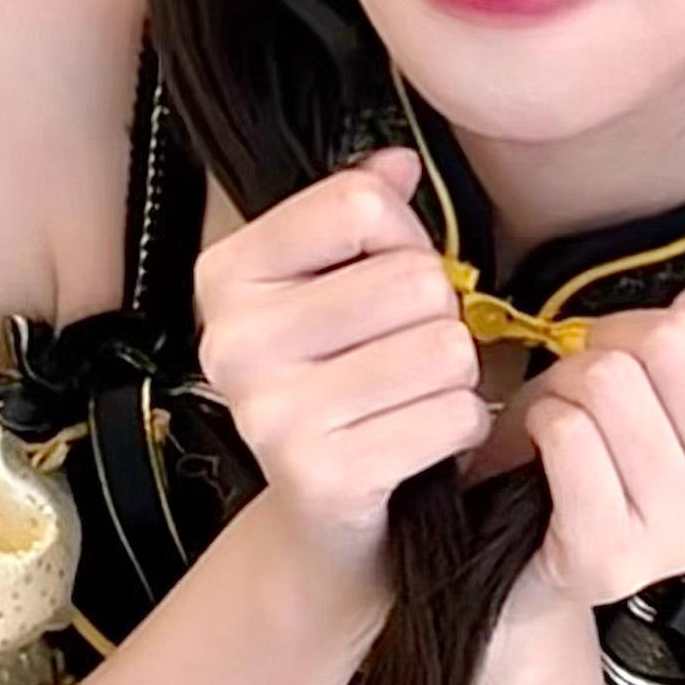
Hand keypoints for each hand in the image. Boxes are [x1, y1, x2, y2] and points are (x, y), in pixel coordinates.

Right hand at [189, 144, 488, 589]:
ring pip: (444, 347)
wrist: (325, 523)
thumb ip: (362, 213)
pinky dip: (459, 428)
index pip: (360, 203)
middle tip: (406, 355)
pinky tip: (419, 441)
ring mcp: (271, 414)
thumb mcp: (334, 286)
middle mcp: (231, 341)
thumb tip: (399, 161)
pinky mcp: (323, 476)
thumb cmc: (340, 385)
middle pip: (414, 279)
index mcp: (224, 275)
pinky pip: (453, 416)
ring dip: (454, 376)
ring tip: (412, 398)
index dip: (404, 239)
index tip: (387, 280)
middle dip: (438, 316)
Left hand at [514, 247, 684, 610]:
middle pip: (675, 342)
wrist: (540, 552)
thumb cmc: (609, 449)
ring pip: (610, 381)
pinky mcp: (613, 556)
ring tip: (571, 416)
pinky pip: (568, 433)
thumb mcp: (676, 380)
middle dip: (613, 338)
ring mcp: (683, 528)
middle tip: (596, 379)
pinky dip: (541, 420)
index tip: (667, 334)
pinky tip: (547, 446)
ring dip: (567, 382)